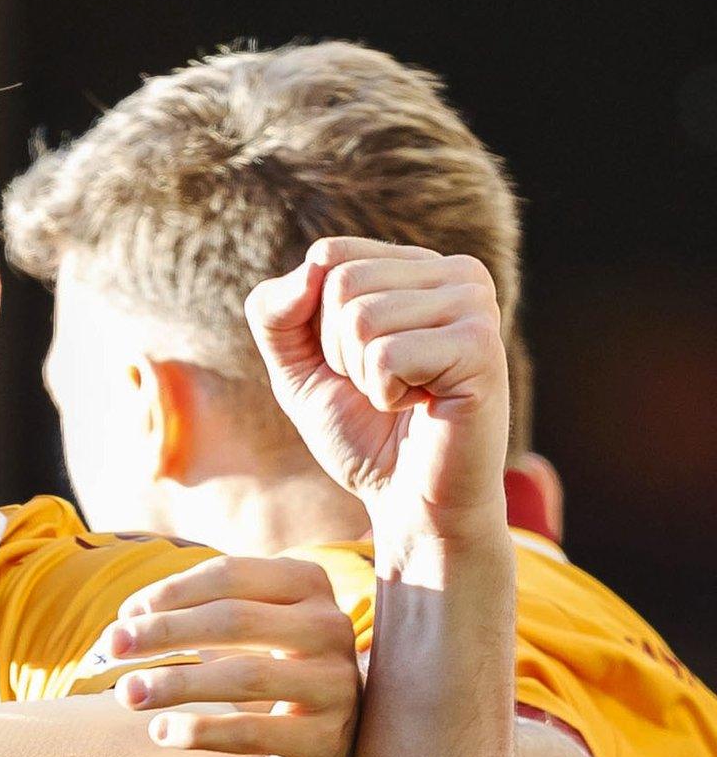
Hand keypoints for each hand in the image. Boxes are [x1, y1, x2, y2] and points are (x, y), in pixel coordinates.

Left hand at [102, 556, 360, 756]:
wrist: (329, 744)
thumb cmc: (269, 669)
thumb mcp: (241, 631)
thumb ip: (190, 616)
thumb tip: (125, 622)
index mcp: (308, 585)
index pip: (230, 574)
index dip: (170, 591)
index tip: (124, 615)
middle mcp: (330, 627)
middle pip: (234, 619)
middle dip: (164, 631)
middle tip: (112, 646)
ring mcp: (334, 685)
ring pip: (245, 675)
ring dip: (175, 683)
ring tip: (127, 693)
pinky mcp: (325, 740)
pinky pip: (254, 733)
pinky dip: (200, 732)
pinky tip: (160, 732)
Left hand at [247, 237, 509, 540]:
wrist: (408, 500)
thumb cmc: (361, 430)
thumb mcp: (294, 364)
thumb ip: (275, 310)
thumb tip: (313, 266)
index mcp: (418, 266)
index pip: (328, 256)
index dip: (315, 323)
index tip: (354, 361)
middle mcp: (457, 273)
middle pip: (340, 283)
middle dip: (337, 350)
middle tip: (379, 385)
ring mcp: (476, 306)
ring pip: (360, 318)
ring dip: (362, 374)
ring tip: (401, 396)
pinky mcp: (482, 347)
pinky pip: (387, 355)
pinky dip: (385, 393)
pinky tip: (421, 406)